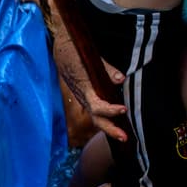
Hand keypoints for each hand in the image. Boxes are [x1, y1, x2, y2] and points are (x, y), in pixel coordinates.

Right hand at [48, 4, 127, 140]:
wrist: (61, 48)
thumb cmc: (75, 52)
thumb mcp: (90, 59)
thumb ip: (107, 70)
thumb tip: (121, 79)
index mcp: (84, 89)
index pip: (97, 106)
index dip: (110, 110)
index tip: (124, 109)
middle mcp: (83, 98)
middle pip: (96, 119)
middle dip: (110, 130)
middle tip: (125, 137)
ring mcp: (83, 98)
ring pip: (96, 117)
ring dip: (110, 126)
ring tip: (123, 134)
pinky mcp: (86, 96)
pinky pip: (96, 110)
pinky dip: (106, 117)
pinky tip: (117, 120)